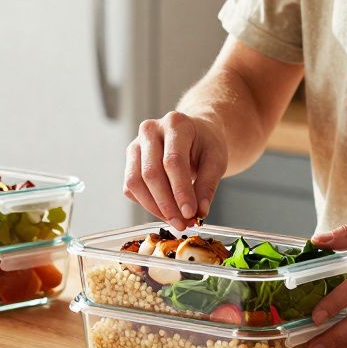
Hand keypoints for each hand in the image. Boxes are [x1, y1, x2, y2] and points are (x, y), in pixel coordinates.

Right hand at [123, 112, 228, 230]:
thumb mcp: (216, 160)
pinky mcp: (130, 161)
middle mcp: (150, 130)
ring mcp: (136, 145)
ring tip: (176, 221)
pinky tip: (166, 211)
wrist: (194, 134)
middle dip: (167, 204)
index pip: (173, 161)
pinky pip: (131, 188)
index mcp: (176, 124)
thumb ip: (208, 185)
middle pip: (151, 172)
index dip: (180, 190)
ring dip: (154, 208)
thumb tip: (199, 212)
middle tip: (183, 223)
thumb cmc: (205, 144)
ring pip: (135, 182)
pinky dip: (147, 204)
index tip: (190, 213)